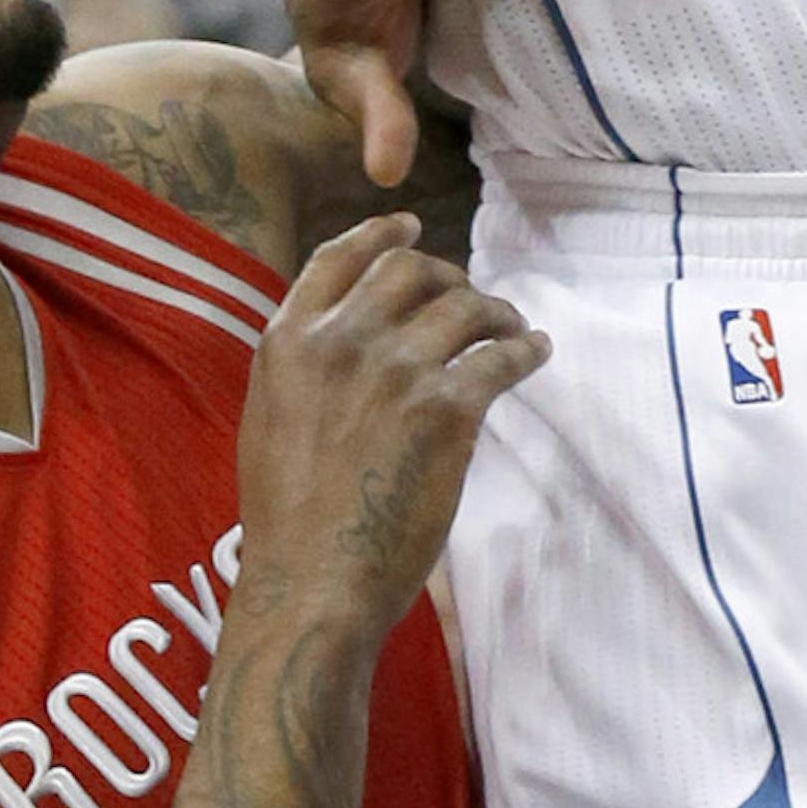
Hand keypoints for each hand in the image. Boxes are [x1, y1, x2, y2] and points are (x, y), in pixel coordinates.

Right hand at [237, 213, 548, 639]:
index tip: (409, 223)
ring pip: (463, 306)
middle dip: (446, 277)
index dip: (380, 234)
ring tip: (513, 326)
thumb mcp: (270, 421)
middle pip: (409, 269)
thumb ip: (303, 370)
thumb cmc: (287, 523)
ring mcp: (396, 369)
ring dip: (495, 311)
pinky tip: (536, 351)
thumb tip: (342, 344)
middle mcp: (342, 339)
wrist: (310, 584)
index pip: (340, 257)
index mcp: (290, 340)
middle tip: (468, 298)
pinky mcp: (447, 409)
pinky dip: (525, 348)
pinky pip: (501, 356)